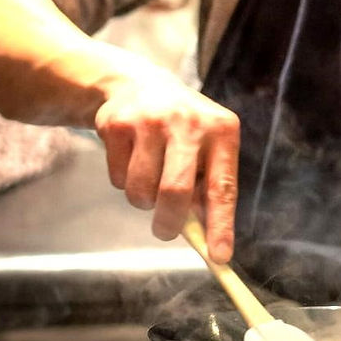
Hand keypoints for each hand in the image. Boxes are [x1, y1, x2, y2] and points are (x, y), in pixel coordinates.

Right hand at [93, 68, 238, 261]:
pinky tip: (131, 156)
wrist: (138, 83)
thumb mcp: (206, 145)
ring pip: (141, 191)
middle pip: (175, 193)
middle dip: (168, 223)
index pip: (222, 186)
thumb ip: (207, 186)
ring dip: (143, 200)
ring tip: (150, 177)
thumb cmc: (183, 128)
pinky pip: (118, 178)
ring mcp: (151, 120)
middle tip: (165, 231)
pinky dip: (123, 181)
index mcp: (222, 130)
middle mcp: (189, 122)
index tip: (219, 257)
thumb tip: (207, 239)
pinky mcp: (118, 124)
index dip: (221, 225)